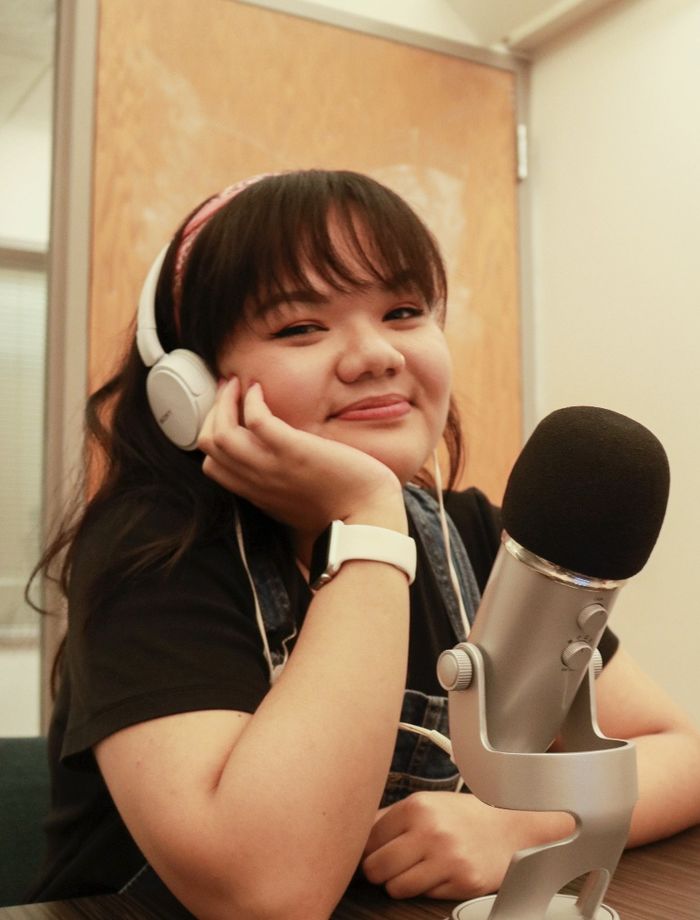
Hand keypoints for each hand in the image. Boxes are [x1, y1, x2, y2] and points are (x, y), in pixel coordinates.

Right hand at [198, 378, 404, 535]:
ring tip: (237, 384)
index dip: (212, 433)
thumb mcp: (298, 498)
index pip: (211, 465)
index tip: (227, 413)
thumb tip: (279, 461)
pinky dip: (250, 400)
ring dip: (224, 401)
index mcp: (256, 493)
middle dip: (212, 411)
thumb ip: (280, 482)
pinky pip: (256, 420)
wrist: (367, 519)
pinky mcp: (293, 452)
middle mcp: (257, 482)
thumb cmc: (342, 507)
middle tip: (228, 390)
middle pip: (209, 445)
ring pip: (221, 433)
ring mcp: (272, 467)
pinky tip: (258, 389)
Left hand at [361, 791, 573, 900]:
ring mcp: (447, 857)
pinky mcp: (462, 881)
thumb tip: (352, 836)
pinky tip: (440, 874)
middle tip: (392, 866)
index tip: (375, 853)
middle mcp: (430, 830)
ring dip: (401, 884)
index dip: (367, 851)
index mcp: (416, 806)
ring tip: (418, 869)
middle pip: (375, 868)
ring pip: (395, 888)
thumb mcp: (425, 805)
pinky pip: (424, 896)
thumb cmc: (461, 816)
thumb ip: (388, 819)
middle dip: (380, 872)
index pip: (366, 840)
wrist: (510, 826)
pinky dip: (428, 889)